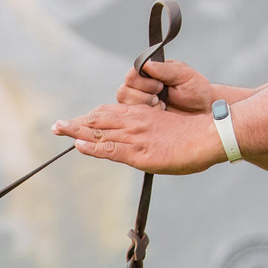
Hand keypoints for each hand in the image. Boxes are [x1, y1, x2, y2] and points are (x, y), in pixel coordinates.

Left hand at [53, 101, 226, 173]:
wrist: (209, 135)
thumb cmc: (193, 135)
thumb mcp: (165, 129)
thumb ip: (148, 133)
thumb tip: (138, 144)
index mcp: (140, 115)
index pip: (108, 114)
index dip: (89, 118)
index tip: (74, 122)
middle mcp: (134, 122)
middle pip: (98, 119)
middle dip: (77, 123)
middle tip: (57, 126)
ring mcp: (135, 136)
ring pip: (99, 131)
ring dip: (77, 131)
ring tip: (59, 130)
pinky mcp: (139, 152)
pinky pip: (110, 148)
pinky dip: (93, 147)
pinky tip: (80, 145)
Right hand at [121, 57, 218, 112]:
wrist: (205, 110)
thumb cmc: (196, 90)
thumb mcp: (183, 75)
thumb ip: (165, 69)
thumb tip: (146, 64)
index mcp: (149, 74)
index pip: (131, 75)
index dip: (143, 82)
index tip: (160, 85)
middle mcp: (141, 89)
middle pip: (123, 91)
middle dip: (142, 96)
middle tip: (160, 97)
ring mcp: (141, 105)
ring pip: (125, 107)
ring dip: (143, 107)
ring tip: (161, 106)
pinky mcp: (144, 120)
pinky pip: (133, 120)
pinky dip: (146, 118)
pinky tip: (161, 115)